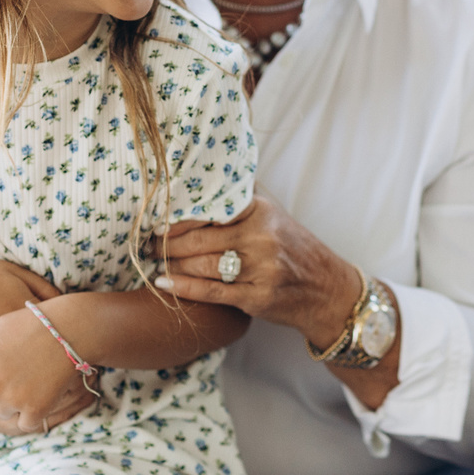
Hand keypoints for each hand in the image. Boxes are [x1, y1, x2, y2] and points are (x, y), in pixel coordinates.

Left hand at [0, 330, 90, 434]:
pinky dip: (33, 412)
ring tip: (30, 376)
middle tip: (13, 375)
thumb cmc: (25, 327)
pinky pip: (24, 423)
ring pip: (1, 414)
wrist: (69, 329)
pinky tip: (42, 389)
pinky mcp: (34, 409)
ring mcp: (11, 398)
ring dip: (13, 402)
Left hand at [157, 195, 362, 351]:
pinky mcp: (257, 297)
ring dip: (172, 265)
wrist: (326, 290)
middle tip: (147, 244)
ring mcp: (261, 269)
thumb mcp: (275, 216)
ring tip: (154, 262)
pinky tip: (164, 282)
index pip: (208, 210)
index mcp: (261, 212)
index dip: (177, 218)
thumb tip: (202, 177)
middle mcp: (262, 237)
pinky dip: (183, 287)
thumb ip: (242, 200)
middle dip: (166, 244)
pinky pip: (211, 291)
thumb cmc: (294, 250)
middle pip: (199, 240)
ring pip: (202, 265)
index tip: (156, 221)